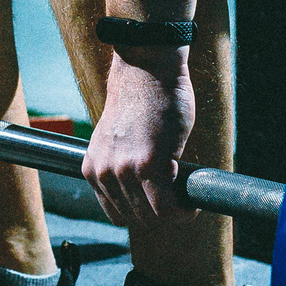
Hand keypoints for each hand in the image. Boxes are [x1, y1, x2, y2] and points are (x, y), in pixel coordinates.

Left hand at [82, 50, 196, 226]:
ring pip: (153, 216)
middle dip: (161, 214)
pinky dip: (184, 211)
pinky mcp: (151, 166)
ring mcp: (126, 171)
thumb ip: (124, 165)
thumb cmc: (139, 98)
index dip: (142, 213)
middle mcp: (105, 173)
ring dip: (174, 214)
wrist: (147, 67)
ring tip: (187, 202)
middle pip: (136, 218)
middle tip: (179, 201)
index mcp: (93, 168)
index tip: (159, 205)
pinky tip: (192, 203)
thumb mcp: (118, 140)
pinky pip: (169, 208)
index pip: (117, 213)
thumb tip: (145, 191)